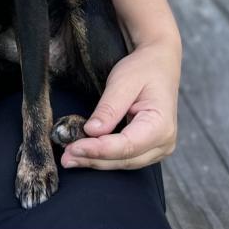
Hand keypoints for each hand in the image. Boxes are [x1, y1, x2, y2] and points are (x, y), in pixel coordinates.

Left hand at [61, 36, 180, 170]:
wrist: (158, 65)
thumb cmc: (142, 70)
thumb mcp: (123, 82)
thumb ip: (109, 108)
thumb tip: (92, 131)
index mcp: (161, 125)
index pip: (127, 145)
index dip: (99, 149)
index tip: (74, 148)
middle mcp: (164, 143)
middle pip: (124, 159)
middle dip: (93, 159)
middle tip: (65, 158)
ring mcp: (158, 149)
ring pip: (124, 163)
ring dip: (96, 161)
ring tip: (69, 159)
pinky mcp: (148, 149)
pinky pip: (125, 158)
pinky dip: (104, 157)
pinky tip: (84, 154)